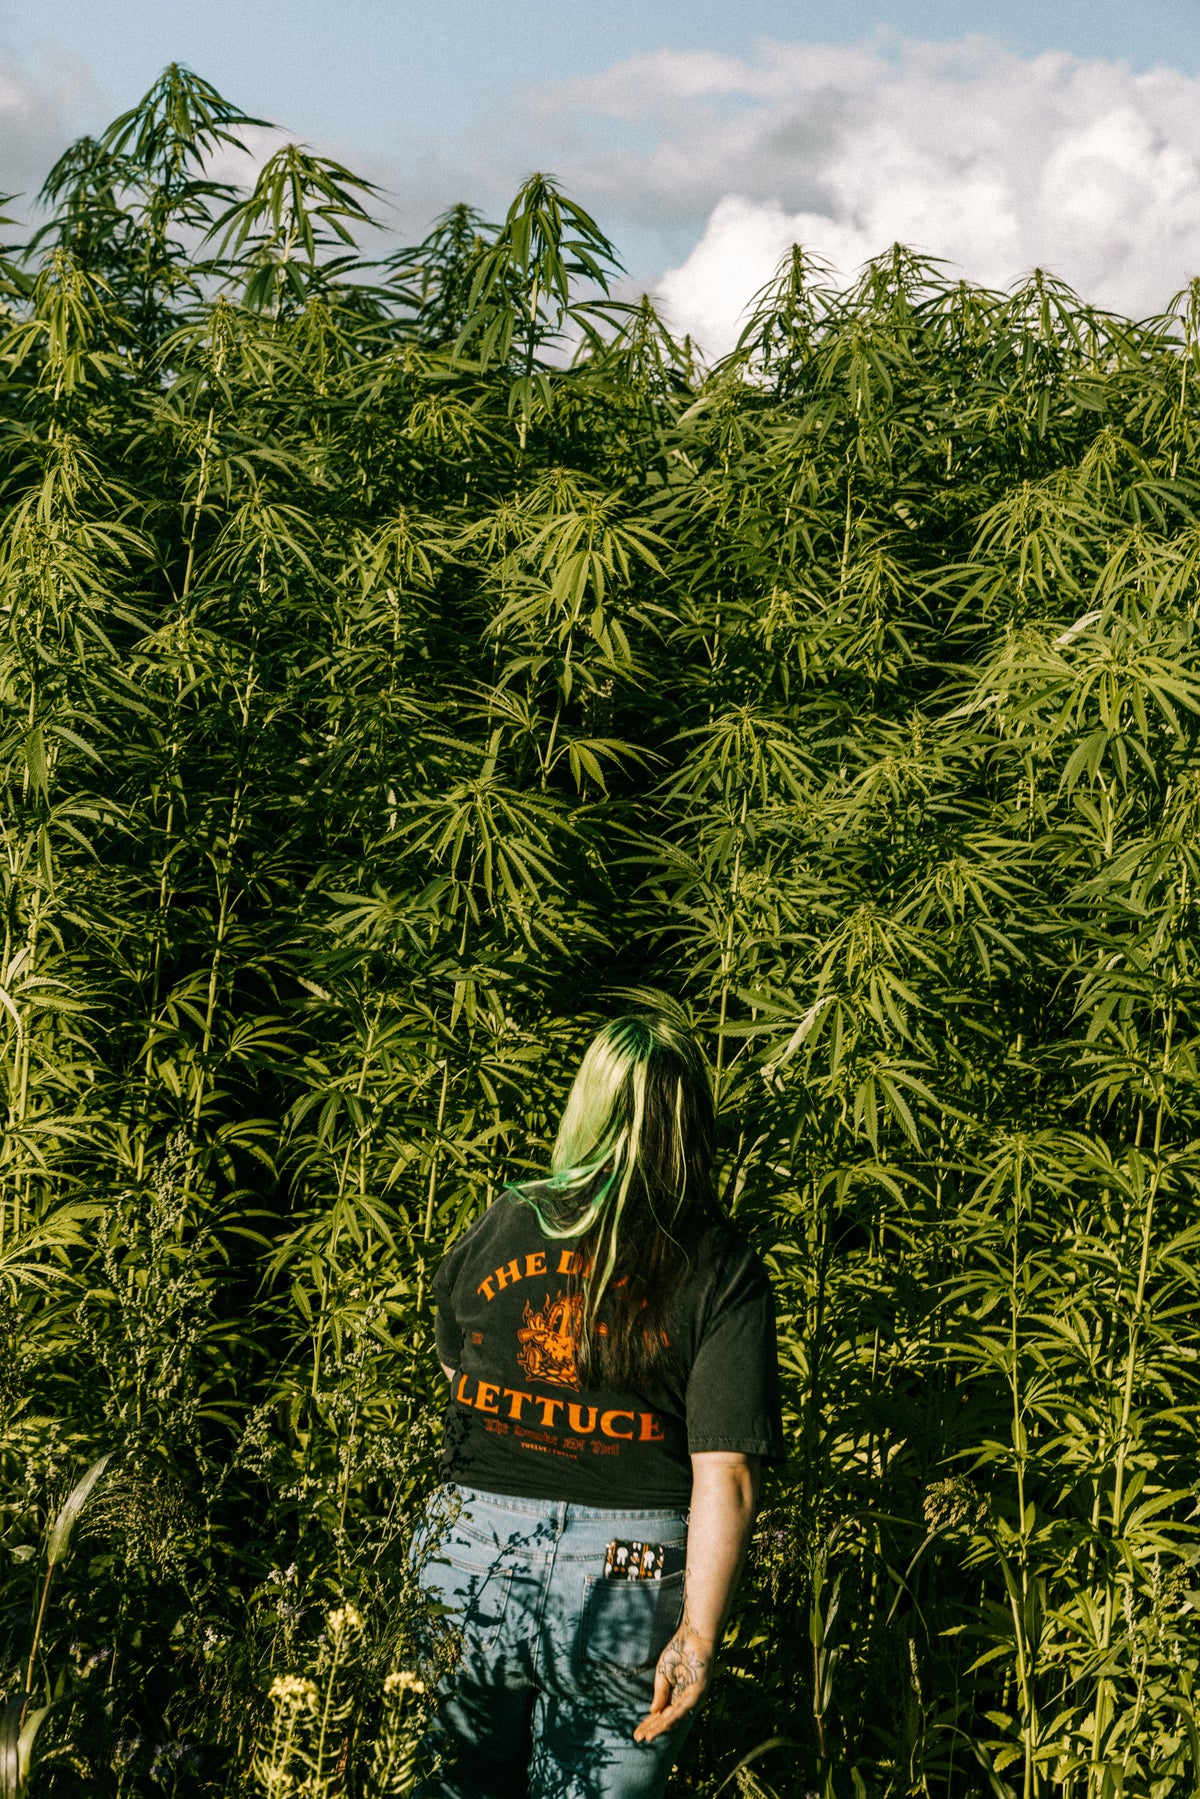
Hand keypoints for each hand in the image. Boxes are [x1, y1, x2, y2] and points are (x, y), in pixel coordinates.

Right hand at [633, 1627, 712, 1741]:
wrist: (693, 1635)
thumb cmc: (679, 1650)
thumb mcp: (663, 1674)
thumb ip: (660, 1693)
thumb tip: (653, 1712)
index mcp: (676, 1694)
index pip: (660, 1714)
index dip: (648, 1724)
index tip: (636, 1734)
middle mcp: (684, 1699)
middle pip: (666, 1719)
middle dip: (652, 1729)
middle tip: (638, 1739)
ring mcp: (692, 1697)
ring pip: (675, 1718)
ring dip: (661, 1728)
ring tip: (648, 1737)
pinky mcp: (699, 1692)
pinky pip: (685, 1708)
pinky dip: (674, 1717)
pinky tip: (664, 1723)